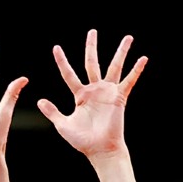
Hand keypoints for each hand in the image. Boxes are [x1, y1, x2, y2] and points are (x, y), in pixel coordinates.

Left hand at [38, 29, 146, 159]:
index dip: (62, 61)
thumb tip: (40, 100)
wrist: (99, 150)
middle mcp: (94, 90)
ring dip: (121, 52)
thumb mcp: (63, 125)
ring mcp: (107, 92)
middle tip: (92, 31)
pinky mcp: (119, 98)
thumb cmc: (82, 140)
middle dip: (91, 47)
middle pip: (92, 63)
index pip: (69, 74)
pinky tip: (143, 58)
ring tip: (128, 37)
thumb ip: (52, 112)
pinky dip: (136, 71)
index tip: (56, 48)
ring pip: (114, 67)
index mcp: (80, 95)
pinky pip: (129, 81)